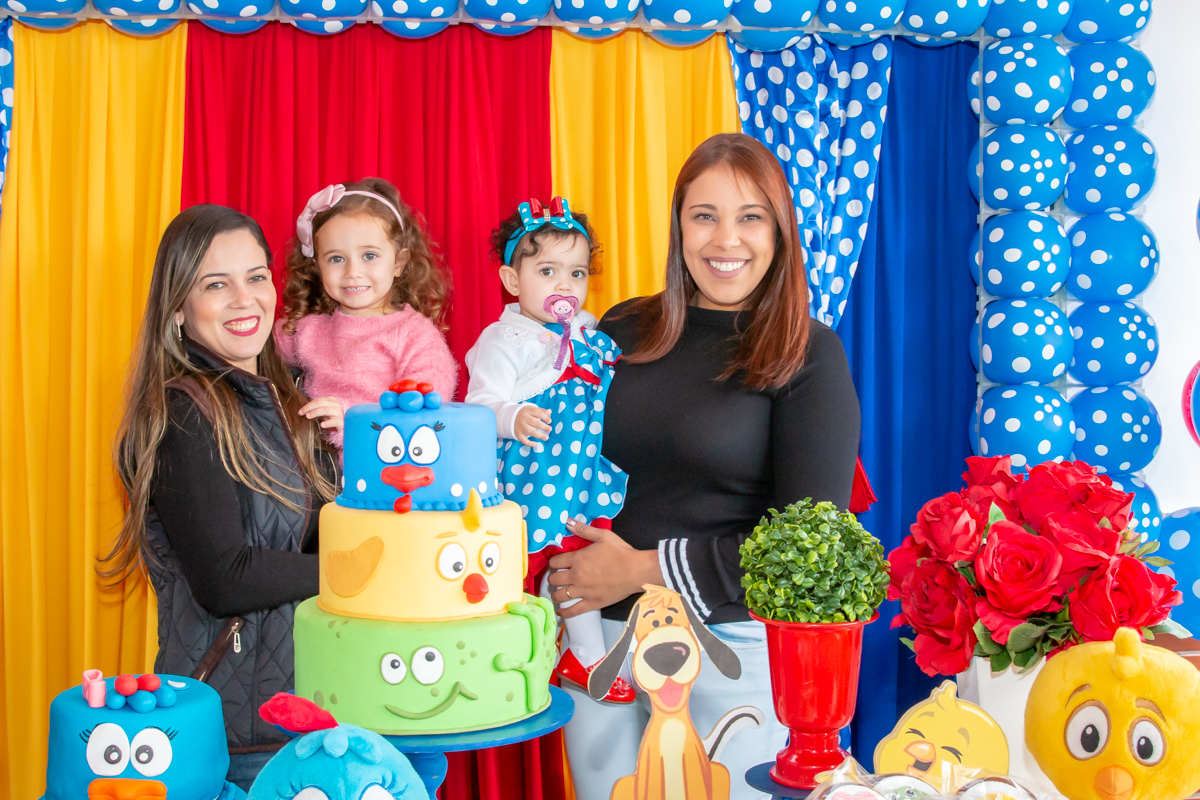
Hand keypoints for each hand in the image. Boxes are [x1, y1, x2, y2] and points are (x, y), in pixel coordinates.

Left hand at [299, 396, 344, 429]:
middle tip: (302, 413)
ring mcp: (339, 413)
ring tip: (308, 416)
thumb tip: (303, 411)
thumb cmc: (332, 417)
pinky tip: (322, 425)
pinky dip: (328, 423)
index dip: (307, 405)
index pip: (317, 400)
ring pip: (326, 410)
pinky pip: (334, 421)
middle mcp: (335, 404)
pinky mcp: (341, 421)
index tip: (300, 411)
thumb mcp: (324, 410)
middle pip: (320, 403)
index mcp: (330, 400)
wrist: (345, 424)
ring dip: (315, 412)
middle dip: (309, 408)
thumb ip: (316, 408)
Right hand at [514, 405, 551, 446]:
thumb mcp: (532, 409)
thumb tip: (549, 411)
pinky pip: (523, 440)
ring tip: (546, 437)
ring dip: (540, 435)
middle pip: (536, 423)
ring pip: (531, 432)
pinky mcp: (518, 434)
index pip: (539, 413)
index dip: (545, 417)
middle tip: (550, 429)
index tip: (549, 421)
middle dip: (544, 427)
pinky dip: (529, 443)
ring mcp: (521, 426)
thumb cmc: (526, 414)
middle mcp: (524, 418)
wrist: (512, 417)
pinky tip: (535, 444)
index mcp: (528, 411)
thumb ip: (541, 411)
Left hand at [546, 519, 664, 617]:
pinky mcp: (592, 603)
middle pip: (554, 580)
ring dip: (555, 594)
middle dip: (552, 578)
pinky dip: (564, 613)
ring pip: (560, 596)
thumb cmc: (621, 552)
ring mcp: (583, 591)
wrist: (636, 571)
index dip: (553, 563)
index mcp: (578, 559)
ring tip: (558, 593)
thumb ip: (584, 529)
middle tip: (556, 578)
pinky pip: (573, 611)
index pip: (555, 562)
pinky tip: (560, 612)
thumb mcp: (603, 536)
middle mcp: (577, 576)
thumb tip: (567, 521)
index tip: (556, 564)